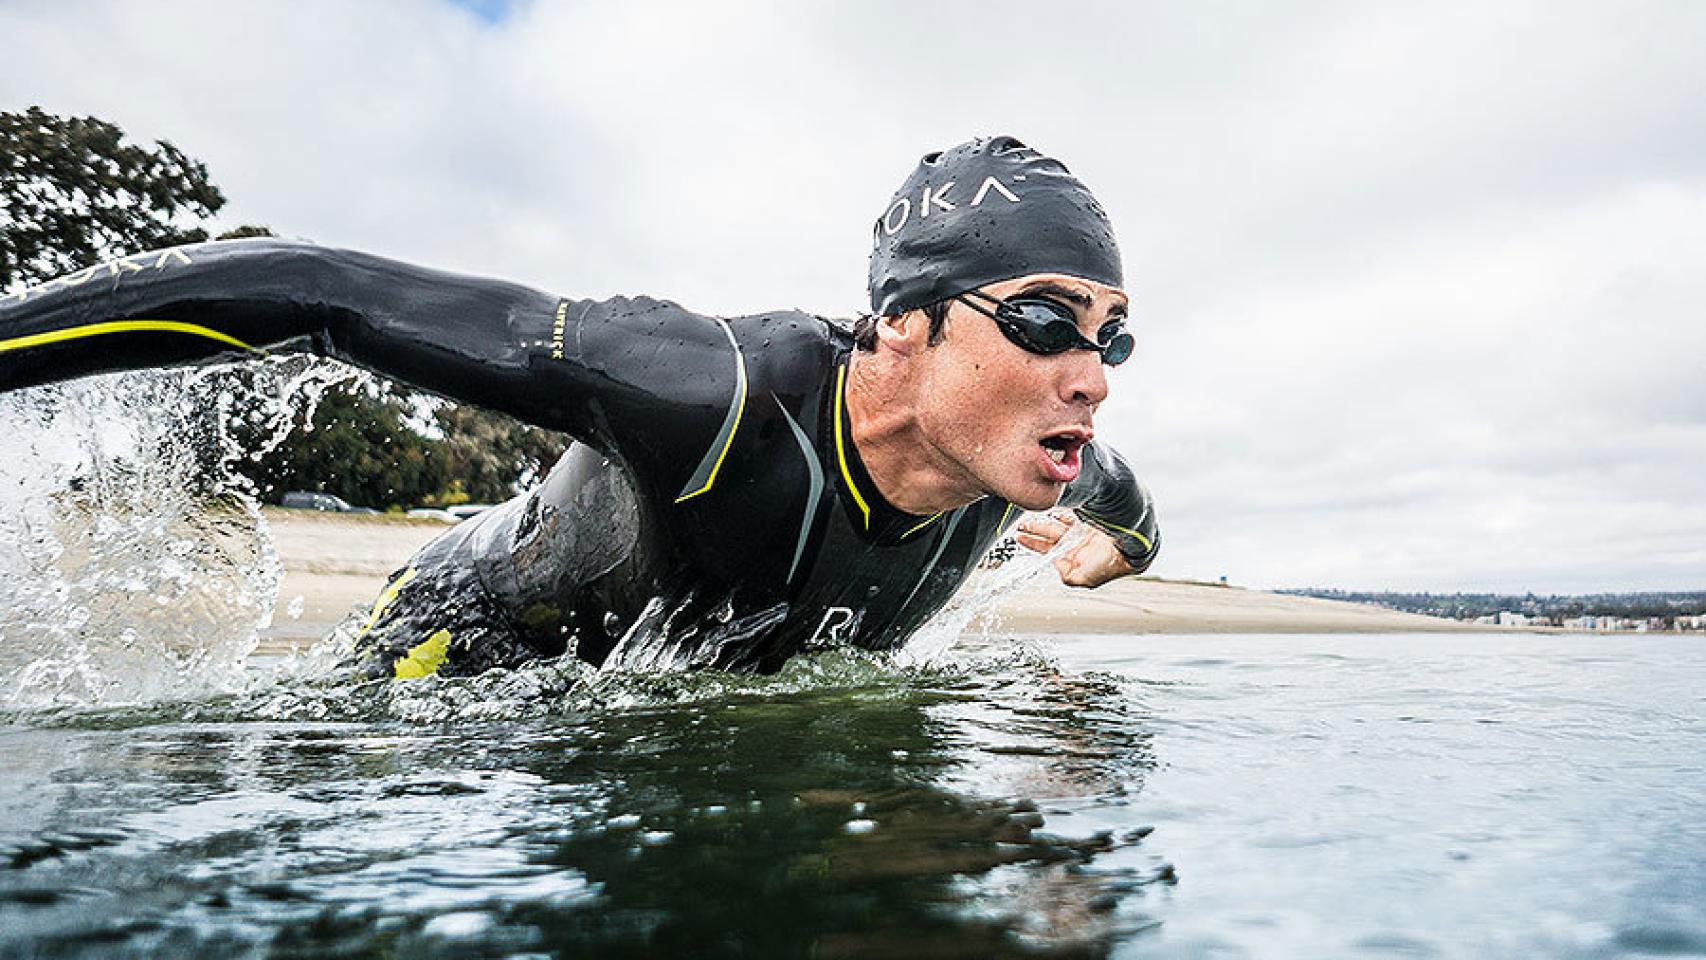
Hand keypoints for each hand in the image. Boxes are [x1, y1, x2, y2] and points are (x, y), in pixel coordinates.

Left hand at [1013, 511, 1135, 587]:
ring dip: (1043, 520)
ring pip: (1057, 524)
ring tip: (1030, 516)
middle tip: (1020, 525)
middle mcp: (1075, 545)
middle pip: (1049, 535)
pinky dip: (1061, 512)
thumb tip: (1055, 564)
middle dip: (1034, 530)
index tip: (1019, 537)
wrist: (1130, 549)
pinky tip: (1053, 510)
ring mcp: (1081, 532)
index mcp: (1072, 558)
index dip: (1032, 543)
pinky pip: (1070, 514)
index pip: (1046, 550)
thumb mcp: (1084, 579)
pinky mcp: (1088, 520)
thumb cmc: (1110, 566)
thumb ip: (1067, 575)